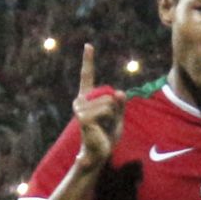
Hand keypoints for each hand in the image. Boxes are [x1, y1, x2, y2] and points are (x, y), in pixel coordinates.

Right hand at [71, 44, 123, 168]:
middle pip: (108, 94)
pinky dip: (110, 118)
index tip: (89, 45)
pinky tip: (101, 128)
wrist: (97, 154)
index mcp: (87, 98)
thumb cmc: (106, 136)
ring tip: (103, 126)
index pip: (87, 76)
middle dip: (115, 108)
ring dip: (112, 115)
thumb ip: (120, 104)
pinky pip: (107, 109)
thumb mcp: (117, 117)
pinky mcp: (84, 117)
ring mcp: (80, 108)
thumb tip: (120, 92)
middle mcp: (80, 100)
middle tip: (106, 123)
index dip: (88, 60)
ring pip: (109, 102)